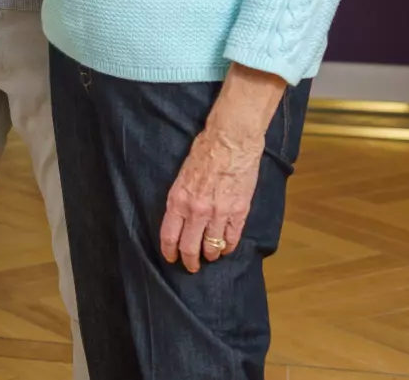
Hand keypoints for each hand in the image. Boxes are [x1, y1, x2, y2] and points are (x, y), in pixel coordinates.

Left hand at [158, 125, 260, 272]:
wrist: (230, 141)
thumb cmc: (204, 152)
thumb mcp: (182, 176)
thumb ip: (181, 199)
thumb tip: (181, 218)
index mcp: (178, 200)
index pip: (169, 236)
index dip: (170, 252)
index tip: (172, 258)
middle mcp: (196, 210)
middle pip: (190, 248)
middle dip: (190, 261)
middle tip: (192, 266)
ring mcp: (219, 213)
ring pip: (212, 247)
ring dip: (210, 255)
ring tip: (210, 255)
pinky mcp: (239, 212)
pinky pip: (232, 238)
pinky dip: (228, 246)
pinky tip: (226, 247)